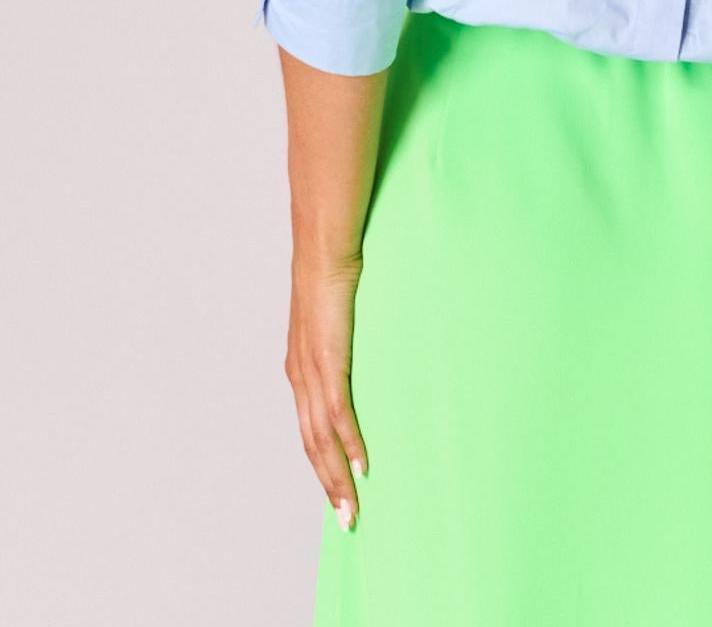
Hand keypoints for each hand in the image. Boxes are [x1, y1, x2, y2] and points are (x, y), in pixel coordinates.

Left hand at [285, 254, 368, 528]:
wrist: (325, 241)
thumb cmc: (333, 269)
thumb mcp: (334, 313)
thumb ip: (340, 336)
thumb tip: (360, 343)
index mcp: (299, 366)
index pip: (309, 429)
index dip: (321, 464)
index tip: (337, 493)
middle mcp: (299, 374)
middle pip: (311, 444)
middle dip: (328, 486)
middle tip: (348, 520)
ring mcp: (310, 368)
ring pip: (321, 437)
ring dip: (337, 477)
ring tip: (353, 508)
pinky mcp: (327, 357)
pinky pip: (338, 411)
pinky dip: (349, 442)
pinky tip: (362, 464)